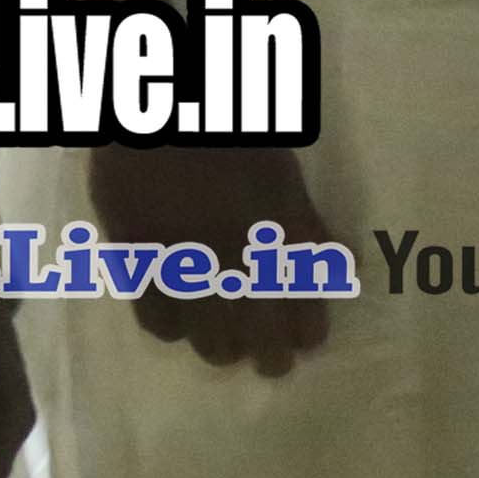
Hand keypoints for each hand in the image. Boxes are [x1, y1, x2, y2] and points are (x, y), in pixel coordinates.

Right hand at [87, 143, 336, 371]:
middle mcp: (243, 257)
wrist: (166, 111)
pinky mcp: (142, 263)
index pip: (306, 298)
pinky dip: (171, 328)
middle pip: (263, 330)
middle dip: (271, 355)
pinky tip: (177, 328)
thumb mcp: (284, 176)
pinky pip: (158, 317)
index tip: (308, 343)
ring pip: (211, 335)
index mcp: (284, 231)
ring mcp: (191, 263)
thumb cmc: (232, 137)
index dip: (307, 327)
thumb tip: (337, 266)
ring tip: (226, 353)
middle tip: (272, 365)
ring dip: (222, 349)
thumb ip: (305, 225)